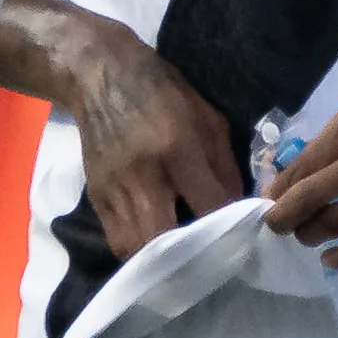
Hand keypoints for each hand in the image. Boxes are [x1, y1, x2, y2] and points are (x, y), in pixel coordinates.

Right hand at [66, 25, 243, 259]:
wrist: (100, 76)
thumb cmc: (162, 91)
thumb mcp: (206, 116)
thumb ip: (224, 164)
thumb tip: (238, 206)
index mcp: (176, 147)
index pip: (208, 206)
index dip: (228, 228)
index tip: (241, 237)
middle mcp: (142, 173)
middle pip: (164, 239)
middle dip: (189, 257)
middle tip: (207, 259)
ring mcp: (114, 188)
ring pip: (137, 248)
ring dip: (162, 260)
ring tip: (181, 258)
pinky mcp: (96, 196)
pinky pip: (118, 240)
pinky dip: (139, 250)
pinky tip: (156, 245)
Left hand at [260, 87, 337, 267]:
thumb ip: (333, 141)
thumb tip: (289, 178)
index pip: (303, 163)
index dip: (279, 188)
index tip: (268, 202)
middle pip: (311, 195)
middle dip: (283, 217)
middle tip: (275, 227)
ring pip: (335, 222)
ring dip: (311, 235)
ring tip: (306, 237)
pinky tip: (331, 260)